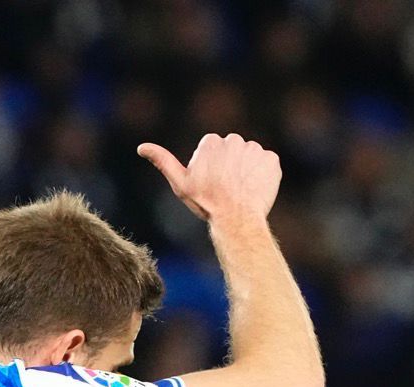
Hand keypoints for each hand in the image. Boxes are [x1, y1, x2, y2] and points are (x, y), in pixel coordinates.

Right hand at [137, 134, 281, 223]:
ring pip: (249, 157)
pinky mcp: (272, 160)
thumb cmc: (206, 203)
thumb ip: (163, 161)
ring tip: (240, 191)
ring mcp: (255, 149)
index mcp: (211, 141)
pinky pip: (266, 164)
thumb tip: (141, 147)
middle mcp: (234, 140)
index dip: (212, 167)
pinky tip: (254, 190)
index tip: (211, 183)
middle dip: (230, 166)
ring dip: (246, 171)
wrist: (236, 219)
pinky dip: (263, 175)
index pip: (214, 148)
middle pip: (232, 150)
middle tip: (226, 188)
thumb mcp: (181, 183)